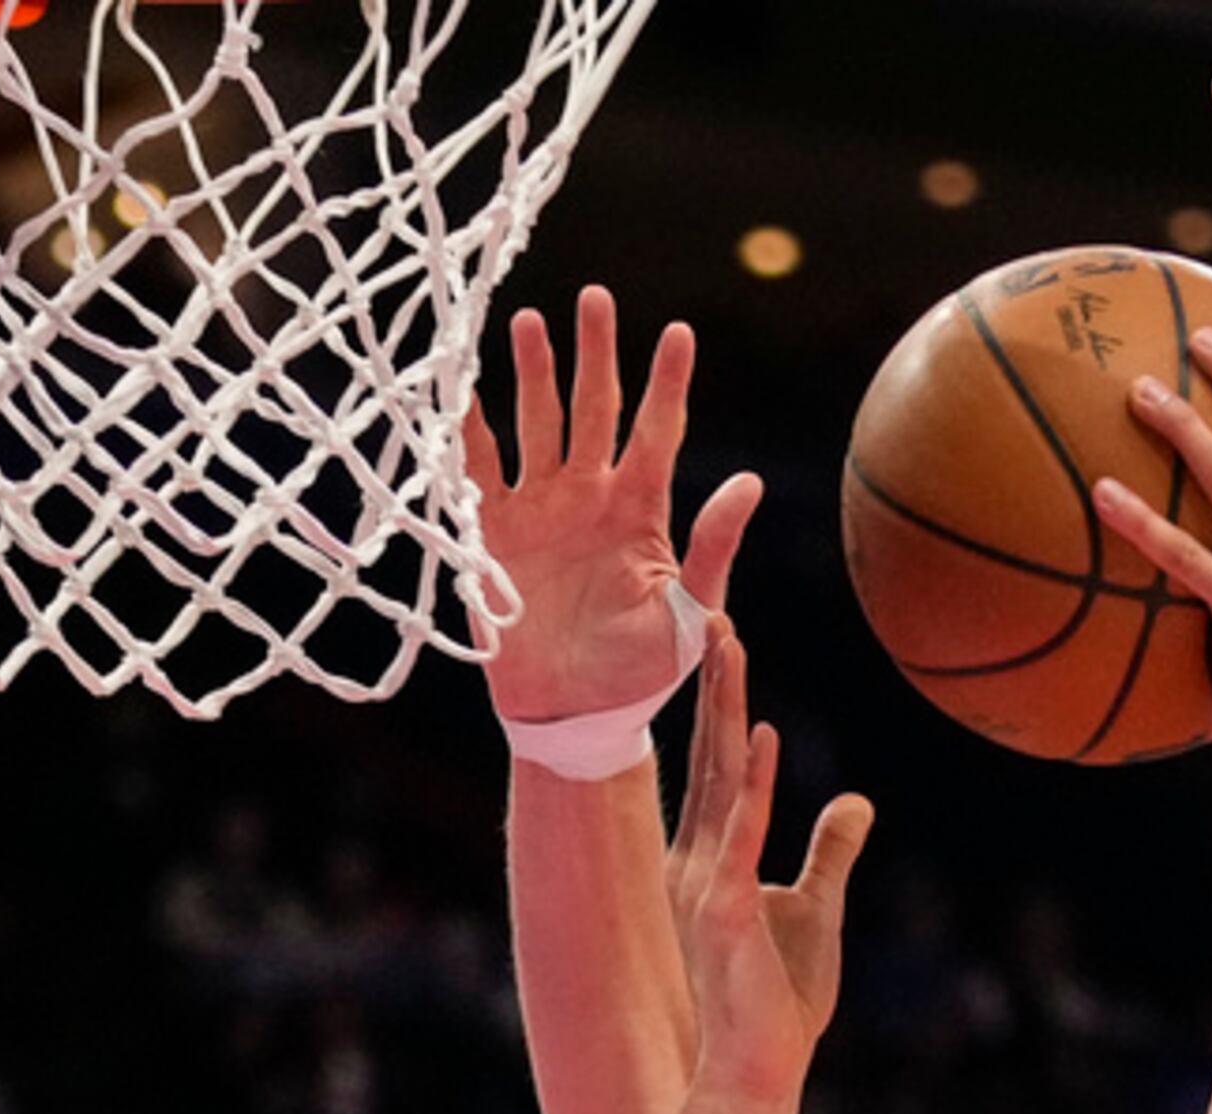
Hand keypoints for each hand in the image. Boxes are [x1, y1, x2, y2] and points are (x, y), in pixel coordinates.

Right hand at [462, 285, 764, 726]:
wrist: (572, 718)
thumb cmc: (641, 674)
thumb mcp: (689, 612)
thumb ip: (712, 547)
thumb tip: (751, 481)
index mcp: (642, 511)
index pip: (658, 433)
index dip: (667, 384)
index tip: (679, 333)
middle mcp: (591, 498)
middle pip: (594, 410)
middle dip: (594, 354)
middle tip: (596, 298)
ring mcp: (541, 510)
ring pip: (537, 425)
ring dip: (533, 375)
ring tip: (527, 321)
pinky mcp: (494, 534)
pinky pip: (480, 472)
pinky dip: (469, 432)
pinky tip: (461, 386)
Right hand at [667, 624, 874, 1101]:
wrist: (756, 1069)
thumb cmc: (781, 1000)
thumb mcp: (818, 908)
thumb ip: (831, 852)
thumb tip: (856, 802)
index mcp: (709, 859)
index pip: (714, 767)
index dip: (719, 705)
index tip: (722, 643)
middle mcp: (695, 859)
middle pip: (708, 755)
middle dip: (711, 685)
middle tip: (710, 613)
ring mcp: (703, 881)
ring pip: (717, 777)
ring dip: (724, 707)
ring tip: (729, 642)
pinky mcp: (721, 908)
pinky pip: (740, 831)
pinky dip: (752, 781)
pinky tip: (762, 732)